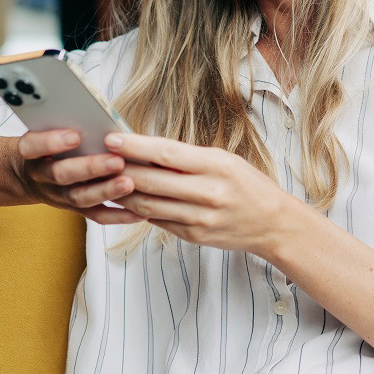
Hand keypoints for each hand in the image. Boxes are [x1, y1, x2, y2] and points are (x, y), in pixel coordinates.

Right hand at [14, 129, 144, 224]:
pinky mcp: (75, 209)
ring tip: (129, 183)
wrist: (29, 176)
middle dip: (90, 168)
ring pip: (80, 197)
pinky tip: (138, 212)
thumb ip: (68, 123)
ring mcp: (58, 195)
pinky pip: (96, 215)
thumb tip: (100, 116)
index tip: (74, 136)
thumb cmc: (48, 144)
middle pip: (62, 174)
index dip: (51, 142)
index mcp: (31, 152)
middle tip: (116, 161)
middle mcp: (42, 176)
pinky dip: (118, 215)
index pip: (32, 146)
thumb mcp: (47, 129)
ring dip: (106, 191)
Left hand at [104, 132, 300, 254]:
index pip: (167, 153)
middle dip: (121, 169)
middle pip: (151, 180)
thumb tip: (146, 149)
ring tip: (107, 178)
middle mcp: (208, 193)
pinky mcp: (193, 236)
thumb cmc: (249, 186)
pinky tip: (129, 199)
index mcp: (217, 167)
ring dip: (124, 191)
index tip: (112, 138)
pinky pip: (157, 220)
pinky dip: (140, 208)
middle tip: (100, 158)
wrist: (273, 224)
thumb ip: (188, 158)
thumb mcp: (225, 161)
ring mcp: (199, 218)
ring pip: (148, 203)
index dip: (135, 146)